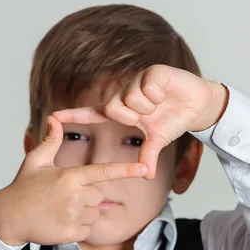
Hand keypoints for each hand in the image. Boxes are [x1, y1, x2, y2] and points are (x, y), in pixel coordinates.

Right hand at [0, 116, 146, 245]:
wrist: (8, 218)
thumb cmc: (23, 187)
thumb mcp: (36, 161)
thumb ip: (51, 141)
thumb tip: (55, 119)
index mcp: (70, 176)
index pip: (103, 171)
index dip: (127, 170)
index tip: (145, 168)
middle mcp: (74, 196)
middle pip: (99, 196)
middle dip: (87, 197)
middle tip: (64, 197)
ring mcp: (73, 216)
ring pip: (93, 214)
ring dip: (82, 214)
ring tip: (59, 210)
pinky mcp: (71, 234)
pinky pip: (86, 230)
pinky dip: (77, 229)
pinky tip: (59, 223)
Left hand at [52, 64, 227, 178]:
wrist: (197, 105)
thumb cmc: (174, 120)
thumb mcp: (158, 141)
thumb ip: (147, 156)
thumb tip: (146, 177)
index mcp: (123, 111)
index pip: (93, 113)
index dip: (73, 116)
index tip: (52, 118)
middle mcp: (126, 95)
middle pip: (113, 106)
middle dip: (131, 116)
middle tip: (147, 116)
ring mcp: (138, 82)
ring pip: (129, 97)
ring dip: (147, 106)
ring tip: (160, 104)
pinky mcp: (152, 73)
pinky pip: (146, 87)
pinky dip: (157, 95)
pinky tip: (166, 93)